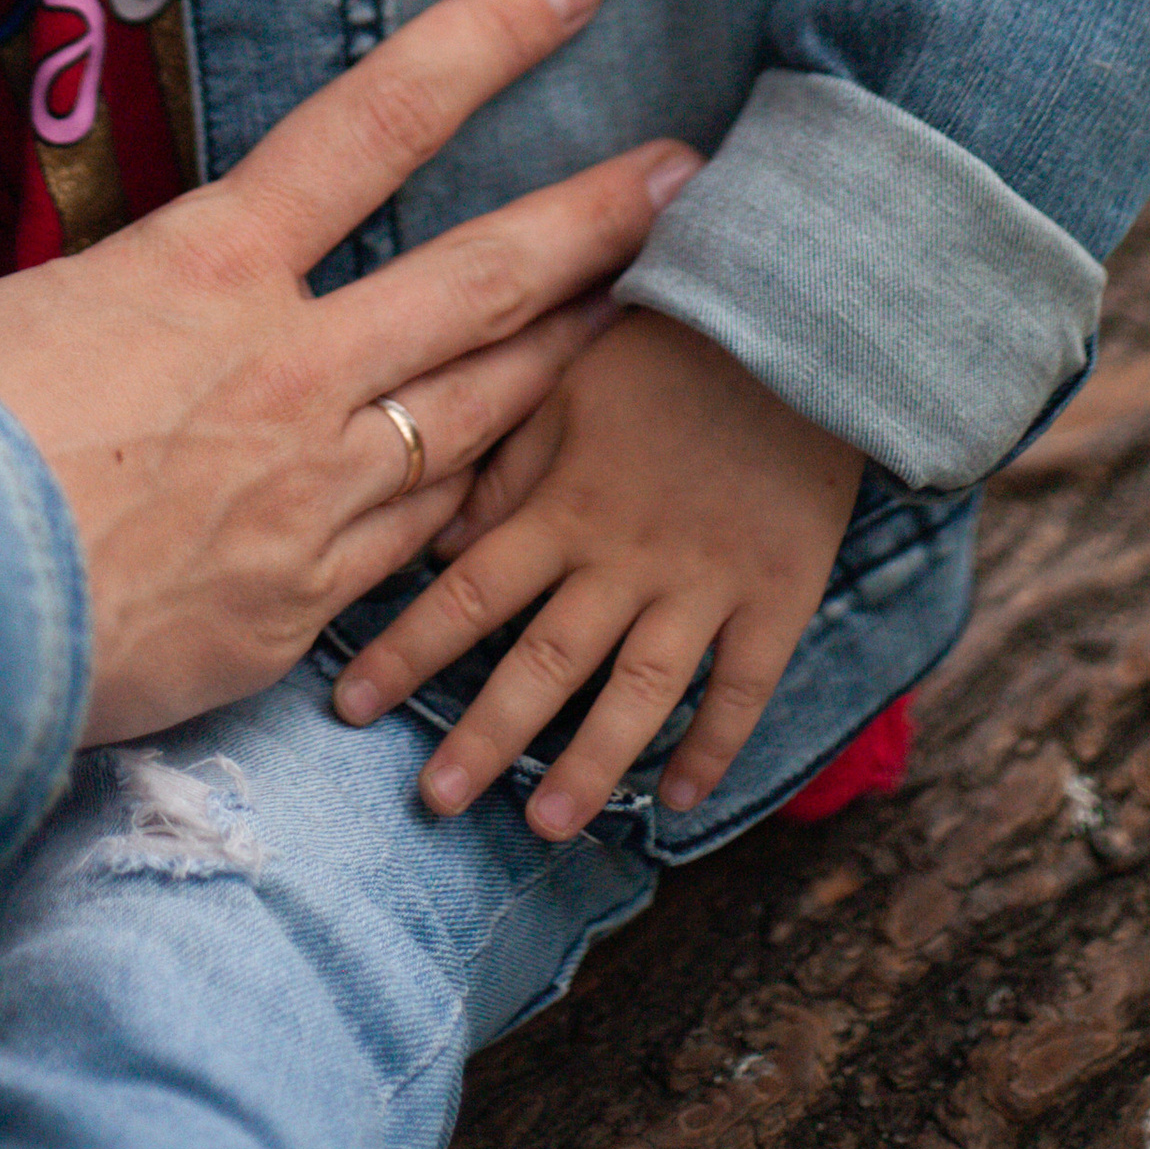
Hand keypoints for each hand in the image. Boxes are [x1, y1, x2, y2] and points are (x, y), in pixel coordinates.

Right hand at [0, 0, 697, 745]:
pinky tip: (504, 486)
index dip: (483, 39)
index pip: (375, 122)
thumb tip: (112, 309)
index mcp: (209, 267)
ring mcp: (313, 497)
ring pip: (480, 414)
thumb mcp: (17, 314)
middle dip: (596, 222)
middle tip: (687, 178)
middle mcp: (291, 370)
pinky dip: (462, 502)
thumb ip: (109, 300)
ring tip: (633, 316)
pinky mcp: (300, 609)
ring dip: (564, 359)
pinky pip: (415, 543)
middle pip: (483, 281)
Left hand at [331, 307, 860, 840]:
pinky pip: (744, 687)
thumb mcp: (566, 383)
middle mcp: (627, 558)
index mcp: (567, 505)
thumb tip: (438, 542)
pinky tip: (683, 799)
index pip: (468, 594)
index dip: (407, 652)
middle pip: (543, 663)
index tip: (352, 705)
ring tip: (542, 827)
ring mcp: (706, 583)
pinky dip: (715, 746)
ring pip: (637, 694)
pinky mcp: (777, 594)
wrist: (797, 321)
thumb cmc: (668, 343)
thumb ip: (505, 466)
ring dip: (589, 766)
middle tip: (435, 800)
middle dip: (484, 737)